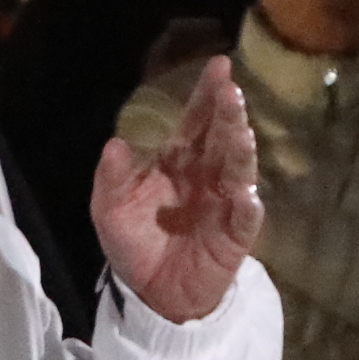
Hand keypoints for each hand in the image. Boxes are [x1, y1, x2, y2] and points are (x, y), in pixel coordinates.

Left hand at [89, 58, 262, 324]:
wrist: (152, 294)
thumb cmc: (135, 243)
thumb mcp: (110, 210)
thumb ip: (112, 178)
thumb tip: (115, 143)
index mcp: (178, 161)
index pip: (196, 121)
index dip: (207, 95)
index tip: (219, 65)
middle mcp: (207, 175)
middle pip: (222, 138)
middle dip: (228, 114)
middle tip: (230, 91)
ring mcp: (225, 203)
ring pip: (238, 171)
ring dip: (240, 152)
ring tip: (240, 134)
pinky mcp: (234, 237)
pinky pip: (245, 220)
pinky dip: (247, 208)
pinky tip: (246, 196)